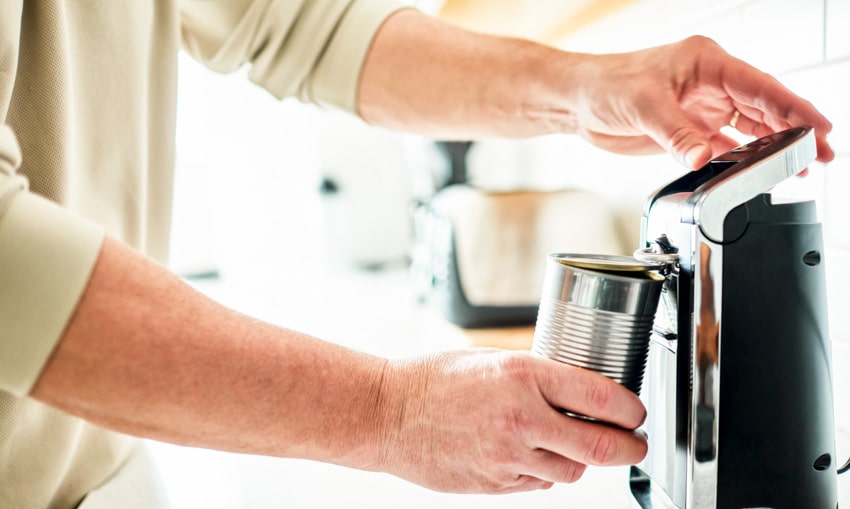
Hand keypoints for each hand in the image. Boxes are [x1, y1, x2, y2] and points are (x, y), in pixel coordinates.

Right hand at [377, 350, 646, 493]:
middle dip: (629, 448)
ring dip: (580, 459)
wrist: (388, 414)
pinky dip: (544, 471)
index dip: (630, 409)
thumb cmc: (433, 380)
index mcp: (523, 375)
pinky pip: (539, 484)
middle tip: (635, 444)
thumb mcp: (492, 359)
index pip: (601, 396)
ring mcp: (508, 456)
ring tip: (566, 443)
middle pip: (600, 445)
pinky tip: (528, 453)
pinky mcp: (495, 484)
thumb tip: (579, 394)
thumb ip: (538, 377)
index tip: (636, 412)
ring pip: (572, 470)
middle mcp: (521, 417)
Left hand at [567, 36, 833, 167]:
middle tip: (821, 154)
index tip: (819, 126)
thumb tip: (703, 158)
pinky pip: (725, 145)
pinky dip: (743, 159)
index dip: (794, 107)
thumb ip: (677, 135)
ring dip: (773, 147)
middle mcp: (710, 83)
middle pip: (764, 108)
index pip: (761, 87)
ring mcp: (701, 107)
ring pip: (749, 128)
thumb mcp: (643, 106)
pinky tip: (759, 171)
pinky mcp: (689, 130)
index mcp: (706, 63)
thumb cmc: (606, 85)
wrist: (578, 101)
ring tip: (799, 167)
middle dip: (794, 131)